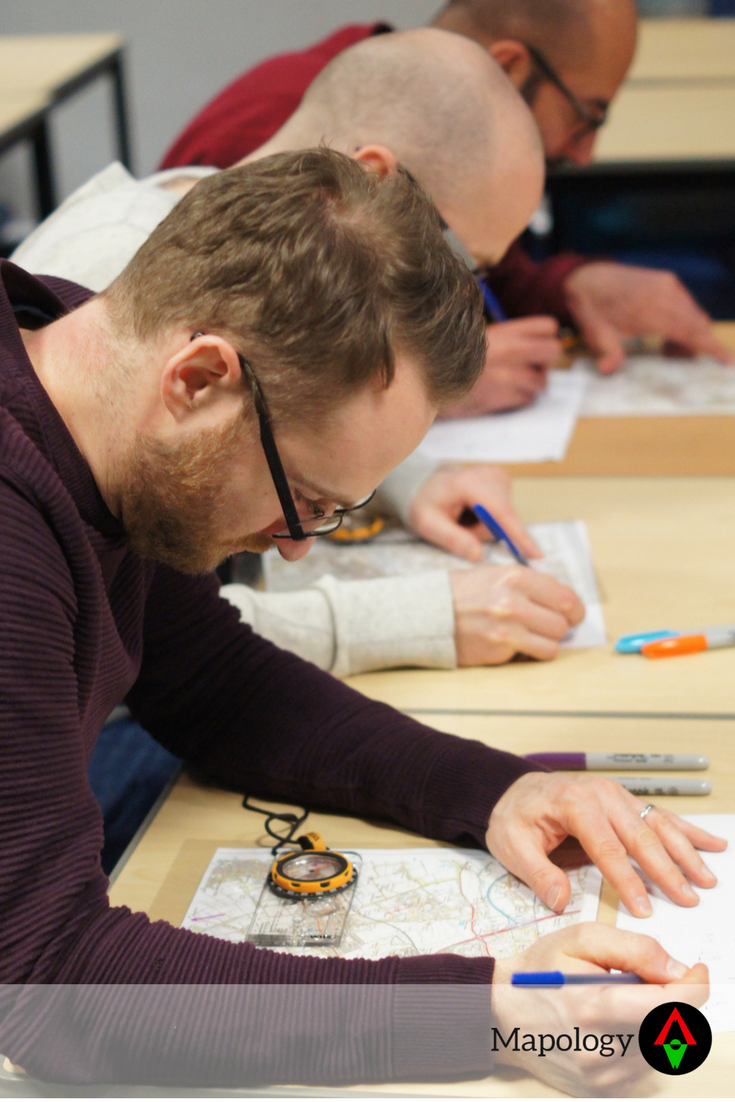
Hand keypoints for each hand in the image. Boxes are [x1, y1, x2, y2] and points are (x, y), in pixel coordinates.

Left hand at [407, 465, 539, 561]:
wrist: (424, 486)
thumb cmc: (425, 504)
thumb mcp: (428, 524)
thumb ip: (452, 539)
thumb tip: (478, 555)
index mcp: (470, 483)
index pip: (501, 513)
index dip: (519, 536)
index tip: (536, 554)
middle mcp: (489, 475)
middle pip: (504, 518)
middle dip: (485, 532)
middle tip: (459, 526)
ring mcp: (498, 476)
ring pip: (505, 517)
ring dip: (486, 526)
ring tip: (463, 518)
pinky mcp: (502, 480)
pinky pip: (504, 512)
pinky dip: (489, 519)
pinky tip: (472, 512)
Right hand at [441, 317, 560, 415]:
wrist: (429, 381)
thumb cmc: (454, 359)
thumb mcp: (478, 337)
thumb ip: (507, 337)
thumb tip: (534, 343)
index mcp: (505, 331)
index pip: (548, 327)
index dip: (546, 338)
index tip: (536, 347)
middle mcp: (509, 350)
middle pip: (553, 351)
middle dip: (545, 362)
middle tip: (531, 367)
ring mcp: (507, 374)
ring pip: (541, 382)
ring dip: (532, 386)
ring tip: (515, 384)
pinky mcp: (500, 397)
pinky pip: (525, 399)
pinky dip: (518, 399)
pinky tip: (503, 394)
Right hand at [450, 564, 583, 664]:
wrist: (429, 612)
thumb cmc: (464, 593)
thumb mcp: (496, 574)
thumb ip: (530, 584)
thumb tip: (562, 599)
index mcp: (516, 577)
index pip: (565, 597)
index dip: (575, 609)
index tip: (572, 614)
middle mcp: (514, 601)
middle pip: (563, 622)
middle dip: (561, 626)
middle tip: (551, 626)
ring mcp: (507, 628)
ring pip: (554, 643)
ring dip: (548, 641)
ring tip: (533, 635)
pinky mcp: (500, 649)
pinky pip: (535, 655)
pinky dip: (532, 652)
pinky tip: (518, 643)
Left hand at [486, 771, 726, 917]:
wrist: (512, 790)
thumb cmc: (513, 817)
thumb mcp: (512, 845)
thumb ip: (538, 873)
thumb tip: (561, 902)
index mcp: (575, 804)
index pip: (608, 848)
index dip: (628, 881)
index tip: (645, 909)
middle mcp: (601, 795)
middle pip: (641, 836)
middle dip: (668, 869)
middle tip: (689, 898)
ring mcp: (615, 794)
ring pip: (657, 825)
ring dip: (685, 851)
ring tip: (707, 877)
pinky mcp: (623, 799)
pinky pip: (658, 815)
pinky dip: (686, 830)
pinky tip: (710, 843)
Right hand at [492, 923, 708, 1096]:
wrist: (502, 1014)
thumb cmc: (539, 971)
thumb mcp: (581, 938)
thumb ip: (636, 949)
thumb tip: (679, 971)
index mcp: (594, 1008)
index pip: (671, 1008)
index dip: (694, 987)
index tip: (696, 971)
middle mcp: (601, 1052)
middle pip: (672, 1030)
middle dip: (672, 1001)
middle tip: (648, 980)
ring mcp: (602, 1078)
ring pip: (662, 1049)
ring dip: (657, 1023)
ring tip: (621, 1002)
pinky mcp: (602, 1091)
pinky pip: (644, 1066)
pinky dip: (642, 1042)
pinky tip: (615, 1025)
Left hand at [564, 261, 733, 373]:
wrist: (587, 278)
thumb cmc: (593, 310)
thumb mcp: (596, 336)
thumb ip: (608, 354)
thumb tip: (609, 369)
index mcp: (652, 310)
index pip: (691, 332)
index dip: (711, 348)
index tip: (728, 361)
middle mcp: (666, 295)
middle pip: (699, 324)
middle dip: (697, 345)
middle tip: (672, 357)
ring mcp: (669, 285)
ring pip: (696, 314)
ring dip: (690, 333)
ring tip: (665, 347)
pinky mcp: (668, 280)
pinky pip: (687, 303)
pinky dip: (685, 320)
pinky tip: (665, 330)